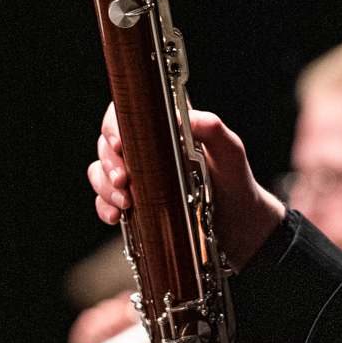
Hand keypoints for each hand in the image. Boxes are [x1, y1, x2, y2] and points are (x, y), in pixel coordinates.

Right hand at [88, 103, 284, 271]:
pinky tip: (117, 217)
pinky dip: (104, 208)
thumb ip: (211, 128)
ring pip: (100, 172)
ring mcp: (137, 179)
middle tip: (122, 180)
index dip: (114, 125)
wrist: (241, 228)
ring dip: (105, 187)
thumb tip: (181, 116)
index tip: (120, 143)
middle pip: (107, 144)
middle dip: (109, 162)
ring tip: (126, 203)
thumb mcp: (231, 152)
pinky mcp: (134, 205)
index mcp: (164, 129)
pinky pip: (105, 202)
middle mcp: (145, 150)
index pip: (126, 114)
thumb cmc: (237, 183)